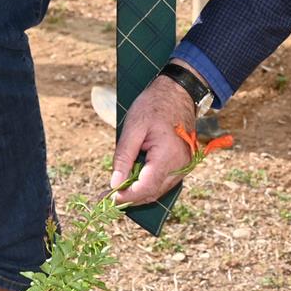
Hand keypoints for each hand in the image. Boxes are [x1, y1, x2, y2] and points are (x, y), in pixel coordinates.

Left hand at [109, 73, 198, 206]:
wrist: (178, 92)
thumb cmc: (154, 105)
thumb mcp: (133, 127)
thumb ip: (123, 157)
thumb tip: (114, 183)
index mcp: (168, 156)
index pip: (146, 187)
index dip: (127, 196)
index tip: (109, 198)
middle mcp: (180, 166)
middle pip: (153, 193)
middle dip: (130, 198)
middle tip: (106, 197)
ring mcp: (184, 166)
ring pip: (158, 190)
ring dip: (138, 193)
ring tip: (116, 189)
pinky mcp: (183, 164)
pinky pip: (164, 182)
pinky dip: (148, 184)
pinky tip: (132, 180)